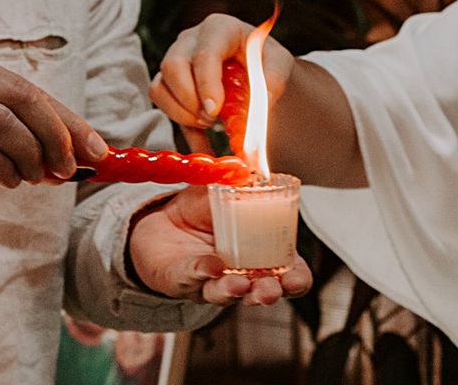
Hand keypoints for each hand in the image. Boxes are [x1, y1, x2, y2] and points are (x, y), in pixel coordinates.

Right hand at [0, 47, 107, 198]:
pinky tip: (8, 181)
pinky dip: (2, 169)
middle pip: (25, 99)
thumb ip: (7, 132)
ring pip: (4, 124)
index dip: (71, 122)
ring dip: (32, 156)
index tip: (98, 151)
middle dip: (60, 136)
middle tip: (73, 168)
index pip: (33, 90)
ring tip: (37, 178)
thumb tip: (62, 160)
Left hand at [128, 186, 311, 305]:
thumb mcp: (223, 191)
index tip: (295, 279)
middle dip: (268, 293)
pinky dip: (203, 272)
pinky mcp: (181, 281)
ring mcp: (210, 282)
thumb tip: (254, 163)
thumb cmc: (201, 210)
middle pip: (260, 293)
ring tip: (240, 284)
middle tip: (270, 289)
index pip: (287, 276)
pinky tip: (211, 265)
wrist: (161, 220)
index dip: (296, 280)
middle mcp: (240, 276)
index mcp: (261, 256)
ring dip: (235, 291)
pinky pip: (192, 279)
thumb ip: (239, 181)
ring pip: (226, 294)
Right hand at [149, 14, 365, 186]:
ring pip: (160, 87)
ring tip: (210, 123)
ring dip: (182, 114)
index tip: (215, 111)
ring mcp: (174, 60)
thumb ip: (273, 80)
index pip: (204, 54)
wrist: (255, 69)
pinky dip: (182, 128)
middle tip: (212, 119)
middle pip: (172, 67)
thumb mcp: (278, 64)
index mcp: (219, 29)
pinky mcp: (167, 83)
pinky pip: (162, 105)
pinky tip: (203, 141)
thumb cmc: (264, 61)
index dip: (206, 84)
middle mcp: (190, 40)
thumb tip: (262, 102)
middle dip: (189, 100)